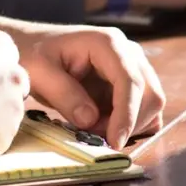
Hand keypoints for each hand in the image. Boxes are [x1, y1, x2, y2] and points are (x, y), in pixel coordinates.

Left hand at [18, 26, 165, 149]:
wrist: (34, 47)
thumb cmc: (34, 54)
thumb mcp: (39, 72)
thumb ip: (64, 94)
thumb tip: (90, 119)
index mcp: (108, 43)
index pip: (130, 80)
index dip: (127, 114)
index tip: (114, 142)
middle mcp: (128, 52)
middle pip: (150, 93)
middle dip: (128, 123)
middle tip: (95, 136)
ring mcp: (133, 67)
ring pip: (151, 104)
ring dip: (129, 125)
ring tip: (94, 128)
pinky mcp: (131, 83)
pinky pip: (144, 108)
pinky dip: (131, 124)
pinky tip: (105, 126)